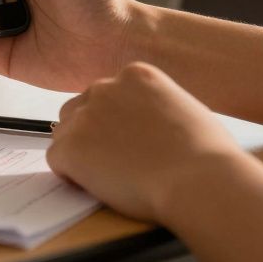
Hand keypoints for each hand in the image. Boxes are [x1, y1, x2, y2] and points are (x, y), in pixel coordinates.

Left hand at [47, 62, 262, 221]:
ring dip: (80, 153)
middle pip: (80, 109)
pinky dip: (71, 175)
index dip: (113, 122)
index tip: (127, 142)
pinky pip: (56, 160)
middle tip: (114, 161)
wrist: (199, 179)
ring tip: (109, 176)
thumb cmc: (206, 155)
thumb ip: (155, 107)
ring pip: (65, 133)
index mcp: (135, 75)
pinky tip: (97, 186)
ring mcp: (85, 116)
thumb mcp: (184, 110)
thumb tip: (146, 124)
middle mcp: (105, 88)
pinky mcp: (71, 147)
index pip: (107, 95)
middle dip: (91, 134)